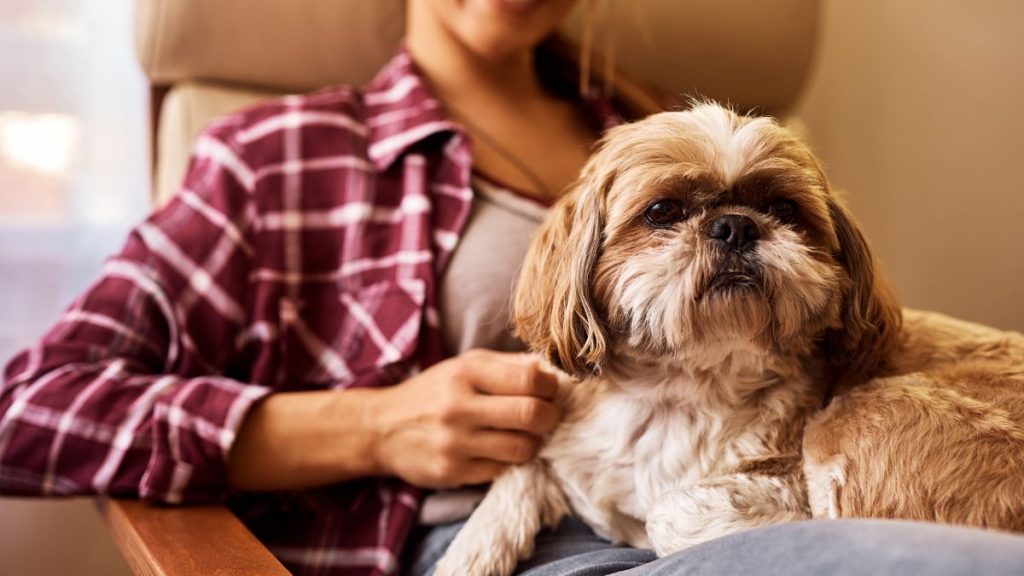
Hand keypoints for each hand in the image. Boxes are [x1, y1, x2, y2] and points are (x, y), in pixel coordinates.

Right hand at [370, 349, 560, 488]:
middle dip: (551, 416)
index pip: (529, 378)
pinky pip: (502, 470)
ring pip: (523, 447)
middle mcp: (459, 407)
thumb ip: (507, 364)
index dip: (550, 386)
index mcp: (465, 373)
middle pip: (532, 414)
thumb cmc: (432, 392)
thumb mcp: (463, 366)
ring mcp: (455, 442)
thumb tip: (548, 368)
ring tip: (526, 435)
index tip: (550, 390)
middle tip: (548, 416)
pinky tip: (502, 450)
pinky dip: (510, 461)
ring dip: (534, 442)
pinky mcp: (452, 471)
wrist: (381, 428)